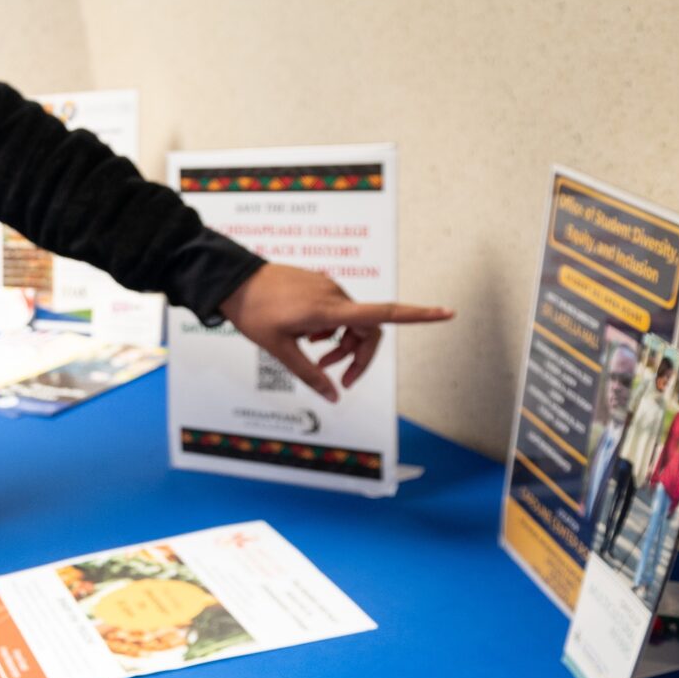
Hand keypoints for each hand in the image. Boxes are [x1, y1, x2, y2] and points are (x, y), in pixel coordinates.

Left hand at [218, 263, 451, 402]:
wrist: (231, 280)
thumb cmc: (253, 313)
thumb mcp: (280, 350)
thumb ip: (310, 374)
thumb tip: (333, 396)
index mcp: (329, 309)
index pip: (383, 313)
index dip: (418, 316)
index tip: (447, 313)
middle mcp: (335, 294)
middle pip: (368, 329)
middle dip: (358, 356)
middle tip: (338, 378)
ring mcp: (327, 286)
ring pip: (352, 321)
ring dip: (342, 344)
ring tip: (316, 355)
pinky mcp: (319, 283)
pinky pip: (337, 310)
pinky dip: (331, 329)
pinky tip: (309, 336)